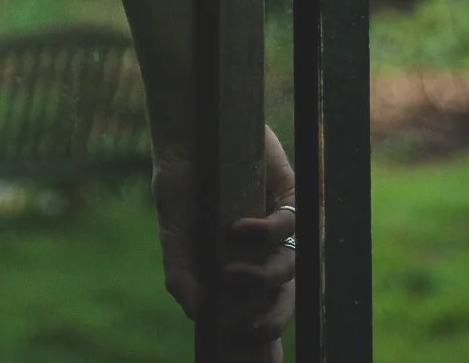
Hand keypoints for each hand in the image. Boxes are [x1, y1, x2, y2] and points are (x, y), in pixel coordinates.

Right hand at [153, 125, 295, 359]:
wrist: (185, 132)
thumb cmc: (179, 182)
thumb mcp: (175, 233)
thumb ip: (181, 273)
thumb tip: (198, 313)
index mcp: (244, 259)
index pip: (266, 304)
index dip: (265, 326)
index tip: (244, 335)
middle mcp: (267, 244)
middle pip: (289, 293)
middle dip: (274, 316)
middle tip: (251, 324)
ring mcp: (281, 217)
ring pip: (294, 264)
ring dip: (266, 278)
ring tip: (232, 272)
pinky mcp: (290, 190)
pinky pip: (293, 222)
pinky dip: (267, 233)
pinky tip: (239, 227)